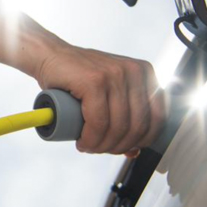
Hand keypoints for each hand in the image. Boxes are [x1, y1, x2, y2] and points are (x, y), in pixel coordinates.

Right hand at [34, 44, 165, 154]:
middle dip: (118, 146)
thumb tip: (134, 150)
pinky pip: (98, 122)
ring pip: (118, 127)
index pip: (157, 119)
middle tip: (100, 149)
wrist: (50, 56)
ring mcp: (114, 75)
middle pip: (137, 126)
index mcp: (144, 73)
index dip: (141, 141)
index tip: (123, 147)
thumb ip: (125, 116)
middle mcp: (134, 71)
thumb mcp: (109, 93)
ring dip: (102, 146)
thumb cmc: (78, 76)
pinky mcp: (94, 81)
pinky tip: (82, 141)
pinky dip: (90, 138)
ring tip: (89, 146)